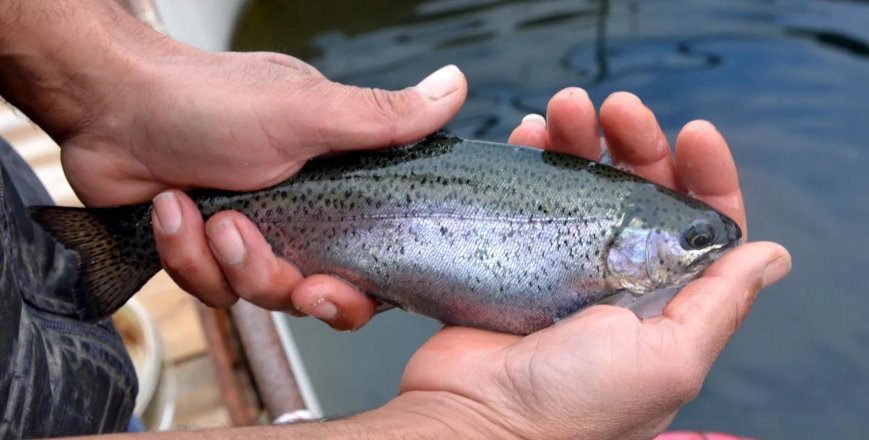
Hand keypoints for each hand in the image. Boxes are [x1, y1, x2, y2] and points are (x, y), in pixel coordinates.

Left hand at [45, 23, 465, 320]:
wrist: (112, 105)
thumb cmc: (208, 98)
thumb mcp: (307, 110)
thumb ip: (383, 118)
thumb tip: (456, 86)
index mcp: (337, 186)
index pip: (370, 260)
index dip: (354, 290)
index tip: (326, 290)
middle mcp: (300, 217)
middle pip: (311, 291)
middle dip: (275, 280)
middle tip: (245, 246)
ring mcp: (250, 236)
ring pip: (254, 295)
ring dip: (221, 260)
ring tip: (203, 210)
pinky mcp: (202, 252)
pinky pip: (205, 286)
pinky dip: (183, 250)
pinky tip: (171, 205)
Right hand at [374, 89, 790, 438]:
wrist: (472, 420)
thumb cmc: (570, 407)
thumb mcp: (667, 361)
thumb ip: (718, 306)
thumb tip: (771, 257)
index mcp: (665, 304)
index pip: (702, 225)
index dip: (704, 175)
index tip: (693, 134)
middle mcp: (618, 280)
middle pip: (639, 190)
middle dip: (634, 140)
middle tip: (616, 109)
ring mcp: (562, 265)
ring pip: (583, 184)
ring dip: (579, 139)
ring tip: (561, 111)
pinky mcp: (513, 256)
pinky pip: (529, 194)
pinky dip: (531, 159)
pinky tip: (528, 136)